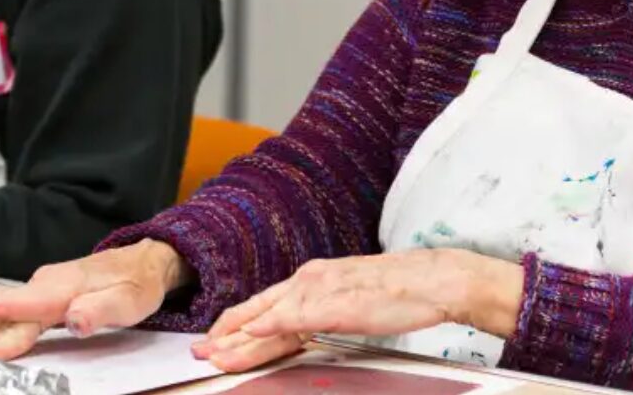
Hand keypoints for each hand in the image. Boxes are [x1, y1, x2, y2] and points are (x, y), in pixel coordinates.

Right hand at [0, 239, 189, 359]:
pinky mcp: (45, 295)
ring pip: (5, 314)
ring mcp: (43, 289)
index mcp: (60, 290)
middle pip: (3, 314)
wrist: (145, 260)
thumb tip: (73, 321)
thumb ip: (99, 311)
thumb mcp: (128, 302)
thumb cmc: (136, 284)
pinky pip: (14, 312)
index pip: (16, 305)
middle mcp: (44, 286)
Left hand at [190, 249, 522, 372]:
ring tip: (216, 354)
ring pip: (270, 316)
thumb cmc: (397, 293)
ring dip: (240, 337)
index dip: (235, 324)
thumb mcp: (347, 304)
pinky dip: (274, 323)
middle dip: (226, 334)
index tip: (213, 340)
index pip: (263, 305)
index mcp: (311, 280)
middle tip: (199, 352)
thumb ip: (318, 315)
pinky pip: (299, 315)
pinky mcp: (338, 302)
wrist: (433, 279)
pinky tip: (255, 332)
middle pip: (258, 311)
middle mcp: (309, 280)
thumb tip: (296, 330)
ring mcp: (322, 289)